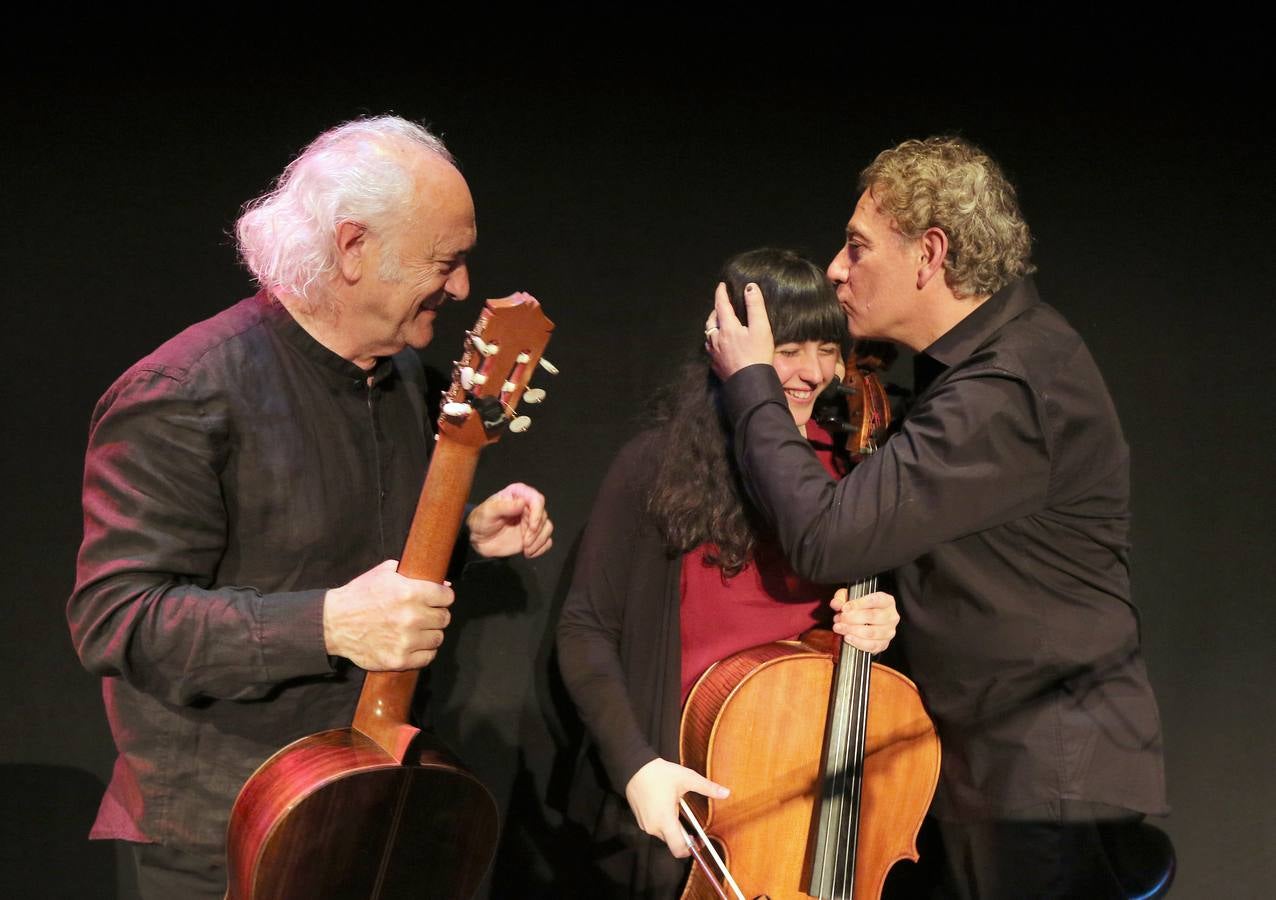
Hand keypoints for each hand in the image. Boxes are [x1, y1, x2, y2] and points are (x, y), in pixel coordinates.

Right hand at [322, 560, 452, 669]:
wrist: (333, 623)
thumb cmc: (359, 596)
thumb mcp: (384, 574)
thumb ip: (413, 574)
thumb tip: (443, 582)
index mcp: (410, 592)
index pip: (447, 596)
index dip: (443, 597)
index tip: (439, 599)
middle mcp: (411, 617)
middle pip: (444, 618)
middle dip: (437, 615)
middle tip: (426, 615)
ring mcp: (406, 641)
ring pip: (438, 638)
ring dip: (431, 634)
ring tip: (418, 630)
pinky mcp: (399, 660)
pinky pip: (428, 657)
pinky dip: (424, 652)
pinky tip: (415, 644)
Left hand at [467, 482, 553, 558]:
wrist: (479, 540)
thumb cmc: (481, 521)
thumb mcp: (488, 512)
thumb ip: (504, 507)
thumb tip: (522, 503)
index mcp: (518, 495)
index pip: (537, 499)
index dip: (538, 514)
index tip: (532, 527)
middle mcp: (528, 506)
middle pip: (543, 516)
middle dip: (536, 533)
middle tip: (524, 543)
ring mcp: (532, 521)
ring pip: (547, 528)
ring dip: (538, 541)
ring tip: (526, 549)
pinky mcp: (534, 535)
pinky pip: (547, 541)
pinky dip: (541, 548)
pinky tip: (529, 553)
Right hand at [625, 757, 729, 858]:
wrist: (632, 766)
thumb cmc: (659, 773)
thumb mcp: (686, 778)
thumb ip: (707, 787)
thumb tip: (726, 792)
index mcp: (665, 820)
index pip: (678, 849)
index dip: (690, 849)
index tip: (699, 841)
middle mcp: (654, 827)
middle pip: (673, 841)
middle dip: (683, 835)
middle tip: (691, 821)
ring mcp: (645, 824)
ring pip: (664, 835)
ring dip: (673, 827)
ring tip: (677, 808)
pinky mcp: (640, 820)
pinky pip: (655, 828)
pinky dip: (663, 822)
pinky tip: (666, 806)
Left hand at [705, 281, 774, 380]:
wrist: (750, 384)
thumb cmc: (757, 355)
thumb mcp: (761, 328)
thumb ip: (755, 306)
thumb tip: (750, 287)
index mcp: (727, 328)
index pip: (721, 305)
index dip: (721, 293)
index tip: (721, 286)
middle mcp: (716, 339)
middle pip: (711, 320)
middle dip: (715, 310)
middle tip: (722, 305)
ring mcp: (714, 353)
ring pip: (709, 335)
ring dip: (713, 326)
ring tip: (719, 323)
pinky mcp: (716, 365)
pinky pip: (711, 349)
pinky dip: (714, 341)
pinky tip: (720, 344)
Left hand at [831, 588, 898, 654]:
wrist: (864, 622)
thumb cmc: (859, 608)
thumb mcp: (849, 598)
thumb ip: (841, 598)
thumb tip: (836, 604)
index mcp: (887, 601)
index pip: (875, 600)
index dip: (858, 604)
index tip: (844, 608)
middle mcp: (891, 616)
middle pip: (872, 616)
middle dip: (852, 618)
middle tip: (839, 618)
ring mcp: (889, 632)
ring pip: (871, 632)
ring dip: (852, 630)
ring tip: (840, 628)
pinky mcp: (883, 644)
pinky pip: (871, 646)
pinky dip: (858, 642)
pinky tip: (848, 638)